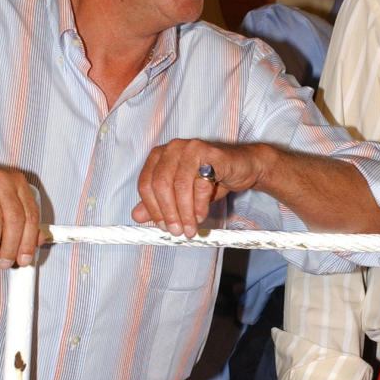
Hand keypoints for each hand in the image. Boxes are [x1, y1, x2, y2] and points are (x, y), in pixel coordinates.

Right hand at [0, 155, 40, 267]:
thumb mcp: (0, 201)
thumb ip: (19, 219)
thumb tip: (35, 242)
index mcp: (17, 181)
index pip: (30, 214)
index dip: (29, 241)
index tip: (24, 258)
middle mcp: (1, 178)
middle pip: (14, 220)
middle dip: (11, 247)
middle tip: (4, 263)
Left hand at [132, 139, 268, 236]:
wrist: (242, 167)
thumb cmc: (210, 179)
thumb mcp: (181, 194)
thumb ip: (159, 202)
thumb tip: (136, 216)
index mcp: (160, 155)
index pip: (146, 183)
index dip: (153, 208)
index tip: (163, 227)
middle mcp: (173, 148)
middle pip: (161, 184)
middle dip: (168, 212)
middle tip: (177, 231)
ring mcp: (192, 148)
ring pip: (180, 185)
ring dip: (184, 212)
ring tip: (190, 228)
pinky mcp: (212, 154)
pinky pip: (201, 183)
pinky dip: (199, 205)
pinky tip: (201, 215)